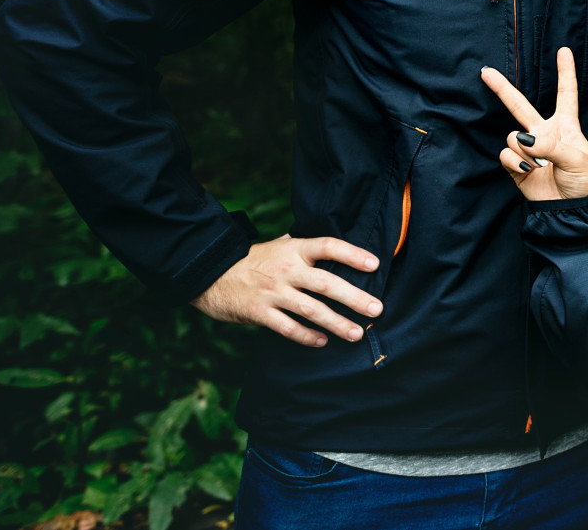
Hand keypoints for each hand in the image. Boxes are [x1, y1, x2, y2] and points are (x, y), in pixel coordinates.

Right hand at [191, 234, 381, 347]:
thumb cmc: (255, 261)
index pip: (329, 247)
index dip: (353, 254)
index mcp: (295, 249)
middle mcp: (286, 269)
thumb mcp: (281, 246)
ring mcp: (273, 292)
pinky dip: (306, 336)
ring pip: (311, 309)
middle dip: (354, 298)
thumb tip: (340, 249)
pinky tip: (323, 341)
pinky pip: (288, 327)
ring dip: (336, 323)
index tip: (375, 265)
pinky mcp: (259, 312)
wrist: (211, 275)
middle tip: (376, 309)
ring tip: (356, 333)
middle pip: (326, 283)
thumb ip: (306, 248)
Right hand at [482, 47, 587, 200]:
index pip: (566, 94)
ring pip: (512, 136)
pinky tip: (527, 170)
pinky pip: (505, 154)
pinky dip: (514, 161)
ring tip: (539, 164)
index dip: (565, 72)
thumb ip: (550, 145)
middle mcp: (544, 133)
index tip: (564, 50)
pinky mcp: (516, 167)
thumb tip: (523, 139)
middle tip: (486, 72)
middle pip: (521, 106)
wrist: (573, 210)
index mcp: (566, 126)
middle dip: (503, 89)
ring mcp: (528, 150)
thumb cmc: (585, 182)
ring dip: (523, 148)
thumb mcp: (577, 159)